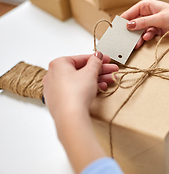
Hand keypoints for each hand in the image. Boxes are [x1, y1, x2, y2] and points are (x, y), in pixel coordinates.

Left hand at [42, 52, 118, 173]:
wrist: (70, 116)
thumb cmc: (75, 94)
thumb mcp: (90, 72)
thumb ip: (95, 62)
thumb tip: (96, 56)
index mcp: (58, 64)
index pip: (81, 58)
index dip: (97, 59)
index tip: (106, 60)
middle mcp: (53, 75)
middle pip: (80, 70)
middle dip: (99, 71)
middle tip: (111, 70)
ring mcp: (55, 89)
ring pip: (78, 81)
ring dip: (95, 80)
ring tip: (109, 81)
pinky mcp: (59, 100)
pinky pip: (75, 90)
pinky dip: (86, 88)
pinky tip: (98, 89)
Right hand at [121, 0, 168, 47]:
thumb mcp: (159, 18)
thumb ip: (143, 22)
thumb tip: (129, 25)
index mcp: (147, 5)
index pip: (130, 12)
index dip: (124, 20)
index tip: (117, 29)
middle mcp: (148, 13)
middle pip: (134, 23)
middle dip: (130, 31)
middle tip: (124, 40)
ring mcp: (152, 22)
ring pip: (140, 30)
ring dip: (138, 37)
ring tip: (135, 44)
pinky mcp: (157, 31)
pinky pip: (147, 35)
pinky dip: (146, 38)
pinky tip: (146, 40)